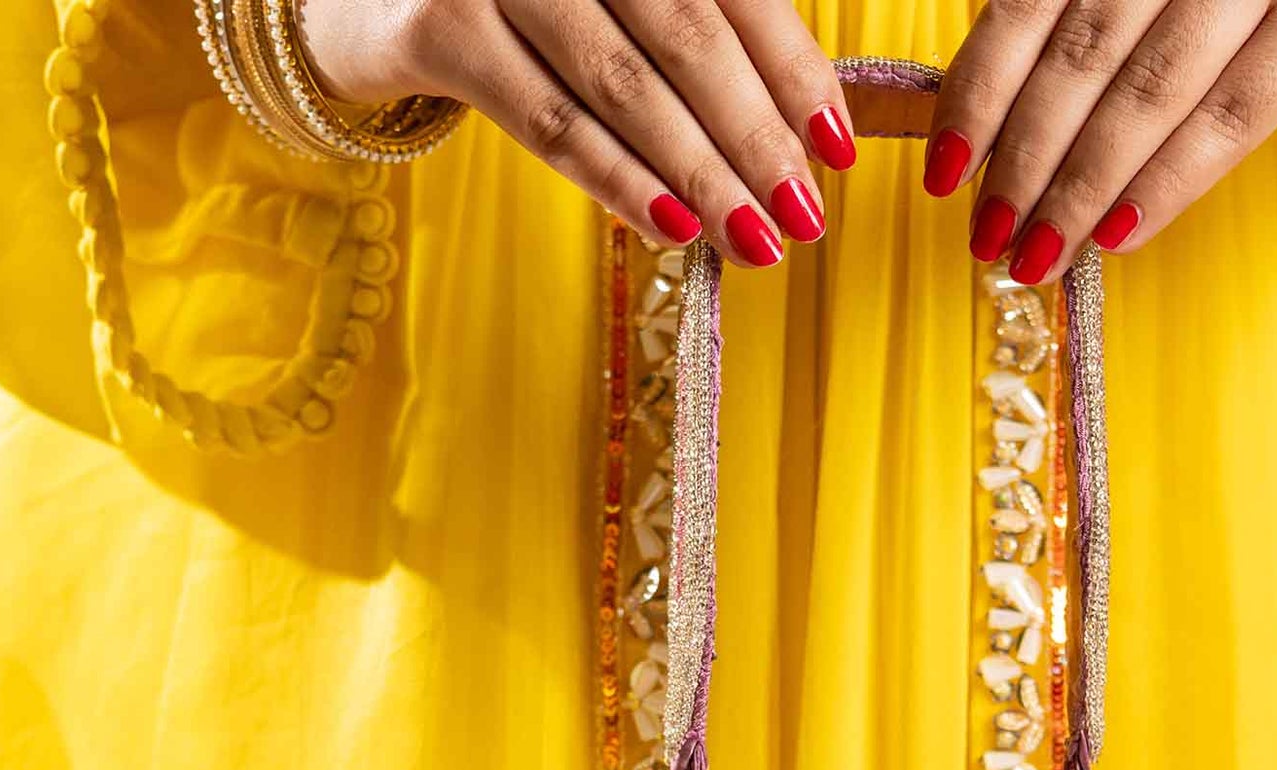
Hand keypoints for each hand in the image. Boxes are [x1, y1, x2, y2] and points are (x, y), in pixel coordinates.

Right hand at [298, 0, 857, 263]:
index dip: (791, 68)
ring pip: (622, 84)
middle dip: (755, 135)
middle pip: (685, 31)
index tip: (837, 147)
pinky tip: (673, 228)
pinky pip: (548, 120)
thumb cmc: (521, 3)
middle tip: (805, 216)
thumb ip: (693, 30)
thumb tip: (800, 132)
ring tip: (755, 239)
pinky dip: (617, 180)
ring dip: (700, 173)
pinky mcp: (439, 24)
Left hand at [921, 0, 1276, 279]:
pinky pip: (1230, 116)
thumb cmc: (1265, 2)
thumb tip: (982, 133)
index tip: (942, 175)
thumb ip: (1086, 27)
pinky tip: (1116, 237)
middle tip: (984, 240)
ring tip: (1035, 256)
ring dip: (1078, 188)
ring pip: (1147, 89)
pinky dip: (1165, 184)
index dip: (979, 91)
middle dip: (1022, 159)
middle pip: (1083, 49)